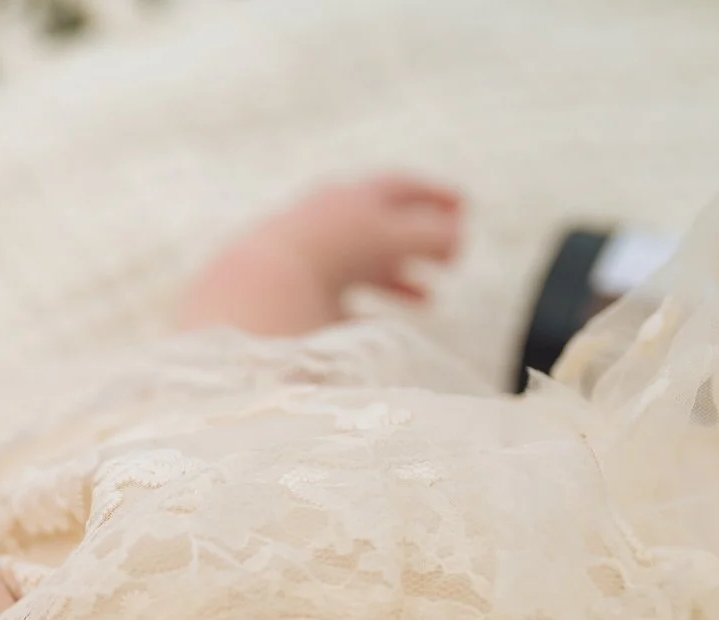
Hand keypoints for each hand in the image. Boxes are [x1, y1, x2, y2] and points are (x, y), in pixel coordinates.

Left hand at [177, 174, 463, 335]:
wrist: (253, 292)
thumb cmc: (325, 259)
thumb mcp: (391, 240)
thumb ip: (431, 236)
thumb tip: (457, 239)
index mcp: (347, 198)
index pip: (400, 188)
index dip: (436, 198)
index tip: (465, 211)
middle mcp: (322, 225)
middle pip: (380, 227)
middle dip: (420, 242)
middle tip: (453, 260)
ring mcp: (303, 263)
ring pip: (360, 268)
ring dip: (399, 280)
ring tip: (430, 301)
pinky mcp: (289, 301)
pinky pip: (334, 306)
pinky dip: (365, 314)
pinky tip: (383, 332)